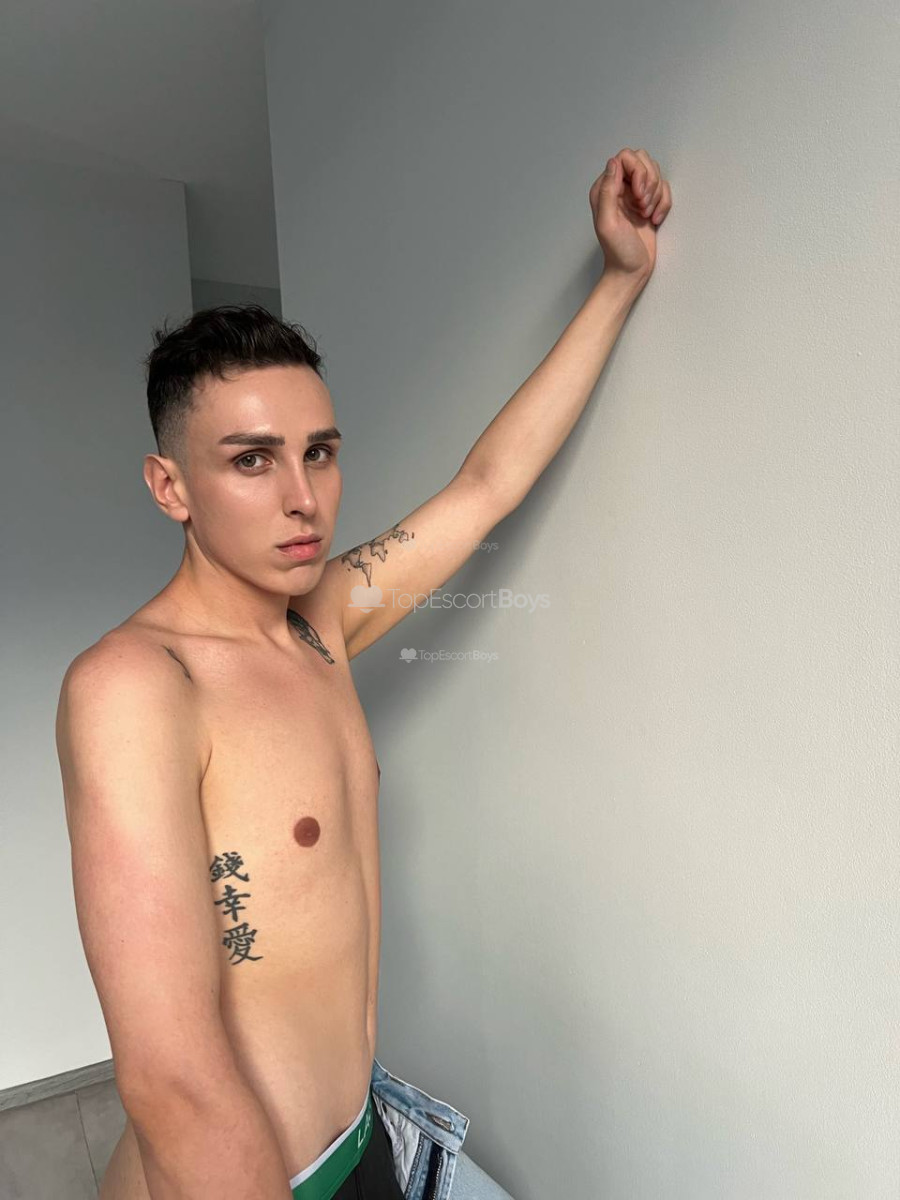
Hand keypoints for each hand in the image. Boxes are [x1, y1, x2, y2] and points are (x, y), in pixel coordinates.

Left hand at [588, 147, 671, 280]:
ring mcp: (634, 194)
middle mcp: (619, 187)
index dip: (638, 172)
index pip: (626, 158)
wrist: (631, 270)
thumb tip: (613, 162)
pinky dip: (664, 204)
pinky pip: (664, 189)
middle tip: (642, 207)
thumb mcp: (608, 222)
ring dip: (656, 195)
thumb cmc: (618, 251)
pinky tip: (654, 220)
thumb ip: (608, 191)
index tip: (639, 197)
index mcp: (604, 188)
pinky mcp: (649, 202)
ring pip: (655, 173)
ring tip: (646, 215)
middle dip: (649, 183)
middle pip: (643, 161)